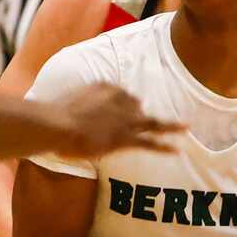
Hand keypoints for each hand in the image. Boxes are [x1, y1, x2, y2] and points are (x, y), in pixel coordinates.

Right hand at [47, 84, 180, 158]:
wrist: (55, 124)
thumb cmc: (51, 116)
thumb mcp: (61, 100)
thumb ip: (70, 101)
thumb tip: (68, 108)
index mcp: (105, 87)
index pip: (120, 95)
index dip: (118, 106)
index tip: (111, 113)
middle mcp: (119, 100)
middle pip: (138, 105)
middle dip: (140, 113)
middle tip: (144, 118)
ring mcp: (124, 120)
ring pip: (152, 122)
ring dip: (170, 126)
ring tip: (185, 127)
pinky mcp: (124, 138)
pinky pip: (149, 143)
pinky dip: (164, 147)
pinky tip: (177, 149)